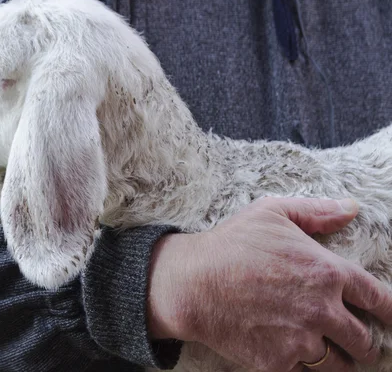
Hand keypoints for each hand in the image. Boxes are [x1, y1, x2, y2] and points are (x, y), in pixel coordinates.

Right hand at [147, 197, 391, 371]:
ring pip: (340, 364)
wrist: (192, 283)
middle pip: (363, 340)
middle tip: (356, 341)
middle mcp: (322, 310)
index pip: (378, 299)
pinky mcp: (278, 363)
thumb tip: (350, 208)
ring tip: (330, 355)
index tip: (391, 319)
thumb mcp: (271, 213)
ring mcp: (301, 340)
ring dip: (338, 360)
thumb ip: (316, 211)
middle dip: (364, 342)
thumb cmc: (230, 244)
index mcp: (327, 272)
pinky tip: (295, 356)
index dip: (390, 312)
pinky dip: (304, 367)